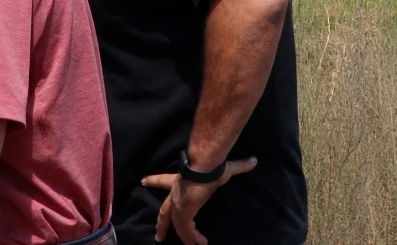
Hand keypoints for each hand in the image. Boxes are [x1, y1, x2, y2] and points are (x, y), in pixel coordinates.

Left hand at [141, 157, 256, 244]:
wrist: (204, 167)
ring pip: (177, 226)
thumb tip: (254, 160)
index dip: (153, 180)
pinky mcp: (183, 213)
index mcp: (178, 181)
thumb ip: (239, 166)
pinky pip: (186, 231)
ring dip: (185, 237)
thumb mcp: (225, 168)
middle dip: (161, 224)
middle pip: (163, 211)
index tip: (142, 181)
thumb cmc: (210, 166)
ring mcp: (178, 205)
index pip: (162, 180)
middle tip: (158, 236)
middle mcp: (175, 194)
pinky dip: (193, 238)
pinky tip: (200, 242)